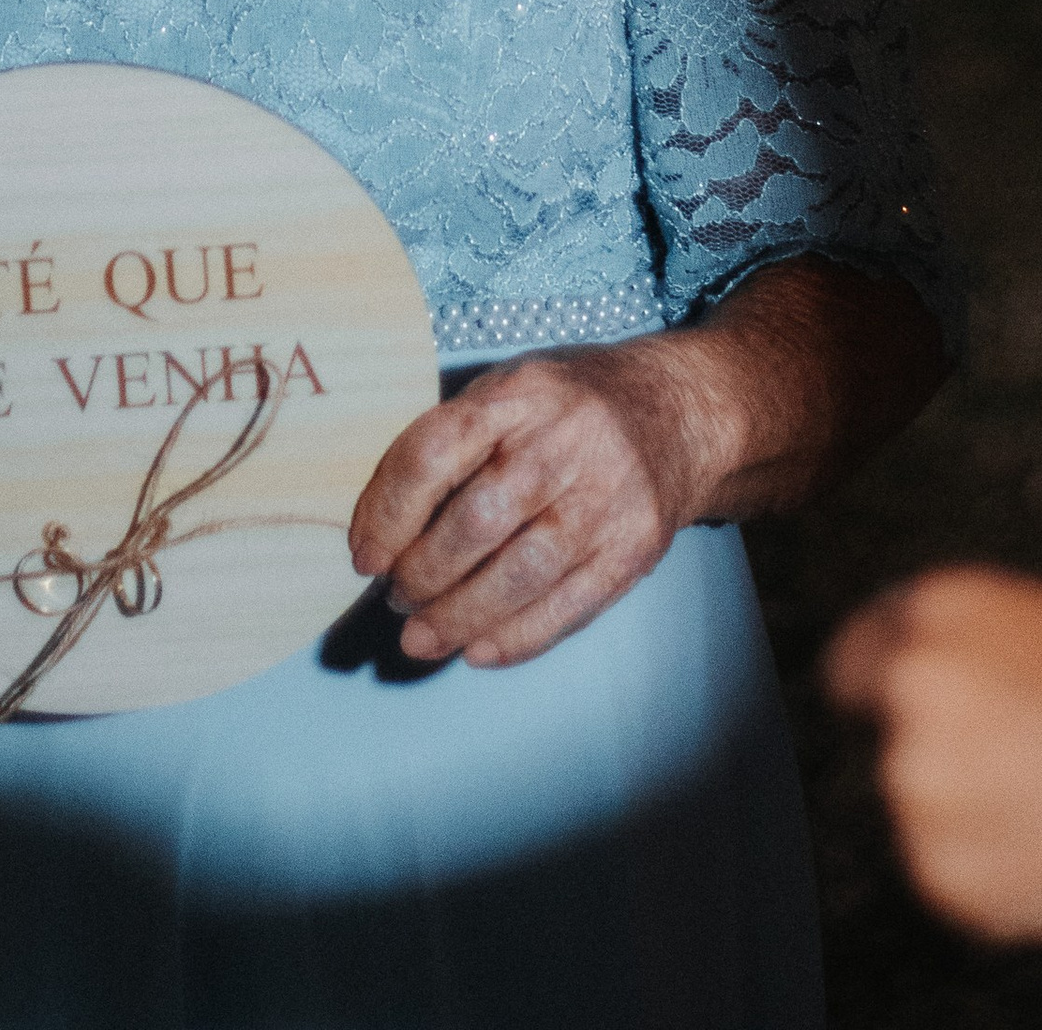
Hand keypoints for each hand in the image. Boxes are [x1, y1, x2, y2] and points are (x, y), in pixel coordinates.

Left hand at [348, 339, 709, 668]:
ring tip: (421, 636)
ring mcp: (607, 497)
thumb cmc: (570, 407)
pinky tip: (477, 650)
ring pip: (521, 574)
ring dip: (459, 617)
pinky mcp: (633, 547)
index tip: (365, 554)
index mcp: (521, 393)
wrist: (676, 413)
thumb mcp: (511, 389)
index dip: (389, 510)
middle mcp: (567, 441)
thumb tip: (382, 528)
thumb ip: (454, 443)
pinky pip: (568, 607)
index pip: (437, 450)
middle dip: (422, 573)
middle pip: (477, 521)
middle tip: (397, 597)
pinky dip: (516, 639)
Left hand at [826, 569, 1041, 944]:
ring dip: (978, 818)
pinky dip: (997, 879)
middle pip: (901, 739)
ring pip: (928, 812)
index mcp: (940, 607)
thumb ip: (988, 646)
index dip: (893, 693)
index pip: (860, 658)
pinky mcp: (945, 874)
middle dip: (955, 756)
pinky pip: (953, 879)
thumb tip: (955, 675)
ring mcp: (921, 785)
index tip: (927, 719)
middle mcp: (913, 687)